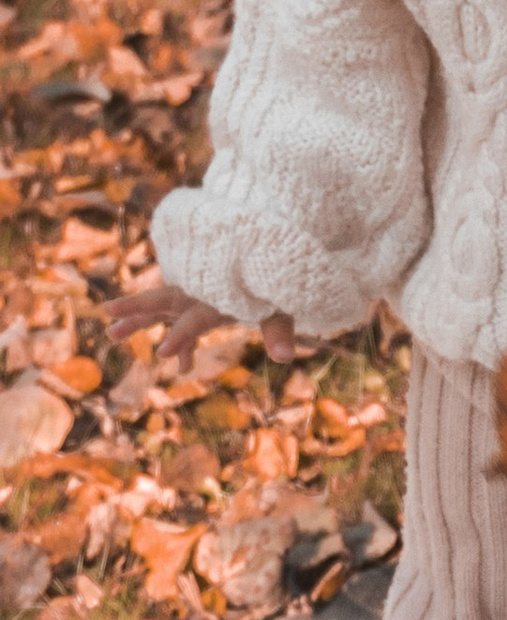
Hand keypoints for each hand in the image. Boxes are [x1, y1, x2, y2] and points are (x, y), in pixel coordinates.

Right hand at [102, 276, 300, 366]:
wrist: (276, 252)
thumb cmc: (280, 281)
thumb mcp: (282, 305)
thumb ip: (279, 330)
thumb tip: (285, 358)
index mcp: (219, 293)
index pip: (195, 317)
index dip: (182, 336)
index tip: (164, 354)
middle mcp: (202, 292)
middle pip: (164, 301)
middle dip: (137, 309)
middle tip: (108, 314)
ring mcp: (199, 296)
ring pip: (164, 309)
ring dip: (139, 321)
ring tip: (111, 334)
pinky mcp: (204, 302)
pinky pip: (185, 321)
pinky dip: (184, 342)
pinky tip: (184, 367)